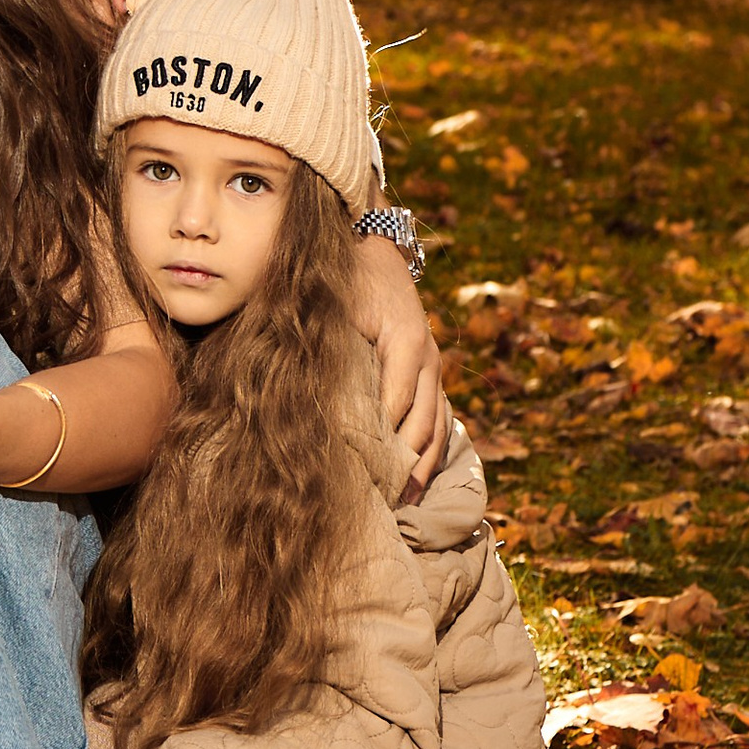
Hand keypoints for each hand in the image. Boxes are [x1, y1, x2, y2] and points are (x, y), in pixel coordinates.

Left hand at [355, 237, 447, 491]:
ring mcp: (433, 364)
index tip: (362, 476)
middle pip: (423, 424)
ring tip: (404, 500)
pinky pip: (437, 414)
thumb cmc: (346, 277)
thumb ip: (330, 349)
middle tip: (385, 503)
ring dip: (422, 464)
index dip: (380, 444)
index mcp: (407, 343)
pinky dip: (429, 446)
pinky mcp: (429, 368)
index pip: (396, 406)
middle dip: (406, 466)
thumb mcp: (336, 308)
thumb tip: (311, 394)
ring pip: (436, 425)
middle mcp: (427, 357)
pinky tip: (417, 474)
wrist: (372, 245)